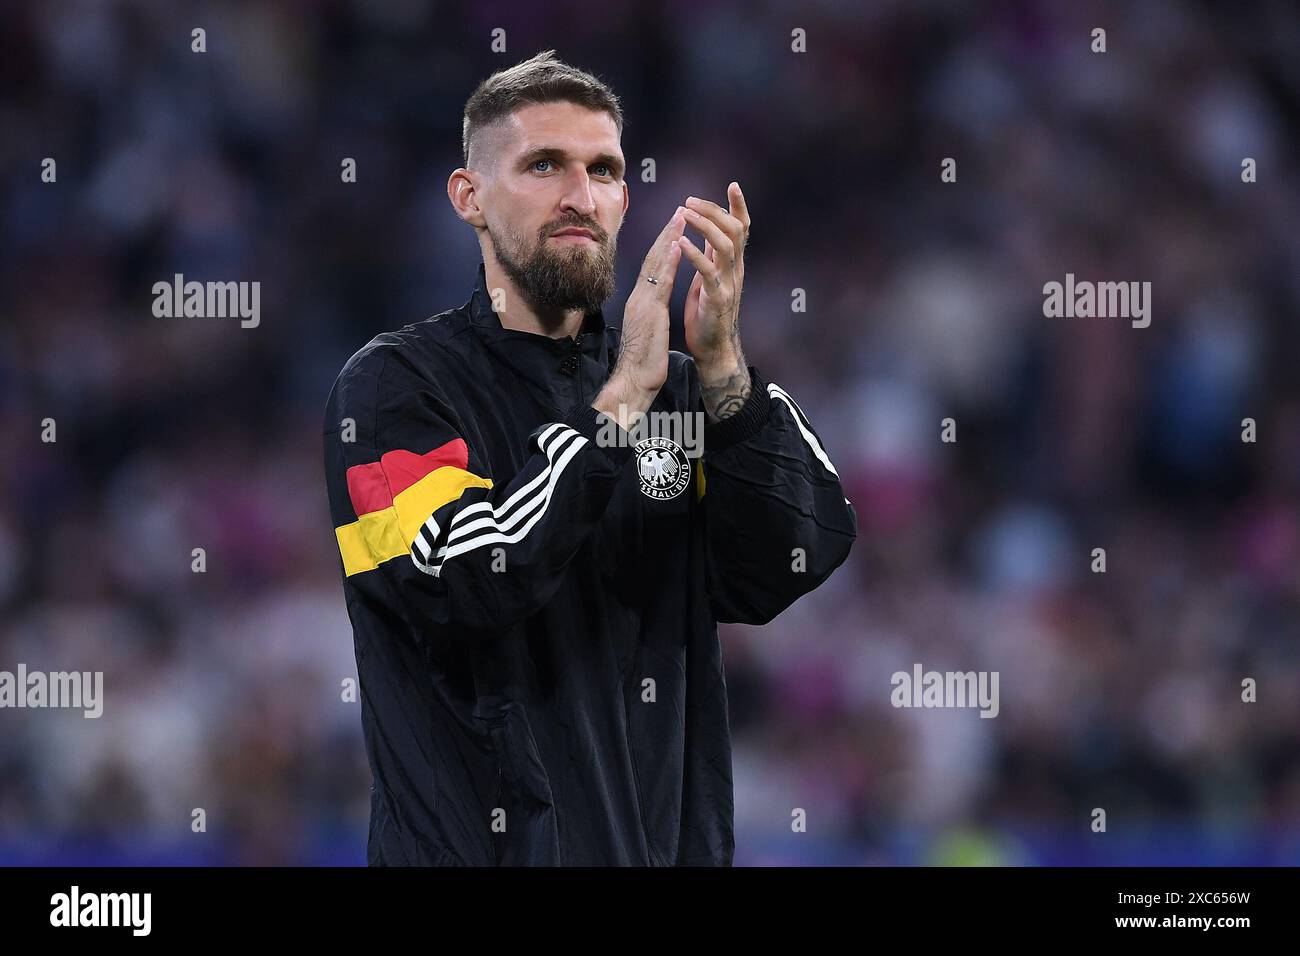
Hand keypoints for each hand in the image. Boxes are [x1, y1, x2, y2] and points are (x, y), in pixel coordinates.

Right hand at [593, 207, 684, 428]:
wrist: (633, 381)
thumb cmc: (642, 362)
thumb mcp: (648, 331)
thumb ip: (650, 314)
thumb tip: (653, 306)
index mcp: (640, 302)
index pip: (652, 268)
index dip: (663, 246)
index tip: (674, 227)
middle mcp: (639, 297)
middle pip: (652, 259)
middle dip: (666, 234)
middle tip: (679, 210)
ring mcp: (642, 303)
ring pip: (655, 264)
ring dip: (668, 238)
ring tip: (680, 216)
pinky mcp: (649, 312)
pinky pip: (660, 282)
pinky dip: (668, 261)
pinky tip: (677, 244)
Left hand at [679, 182, 749, 374]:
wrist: (714, 349)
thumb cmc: (708, 313)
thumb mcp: (711, 278)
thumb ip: (713, 255)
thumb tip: (709, 230)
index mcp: (733, 263)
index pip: (741, 228)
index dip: (739, 206)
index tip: (733, 185)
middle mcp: (736, 270)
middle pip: (734, 230)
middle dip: (714, 211)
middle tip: (690, 200)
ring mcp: (729, 284)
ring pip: (724, 246)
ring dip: (704, 226)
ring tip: (684, 213)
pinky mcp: (718, 299)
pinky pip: (708, 272)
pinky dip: (695, 255)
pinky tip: (681, 243)